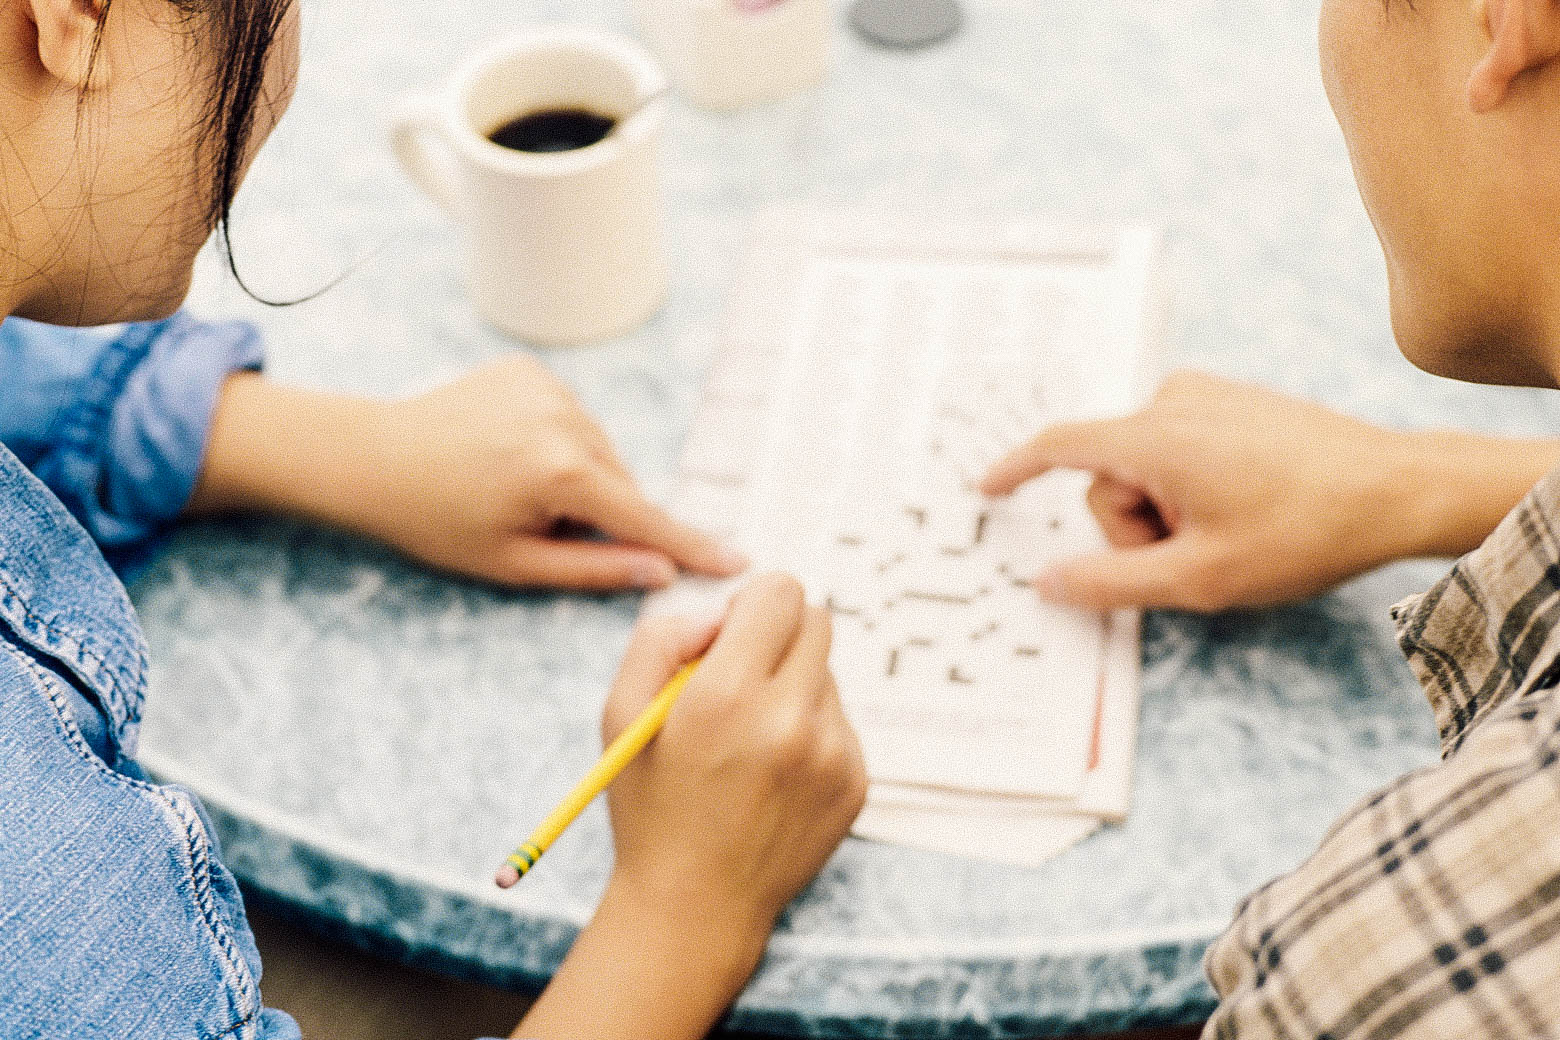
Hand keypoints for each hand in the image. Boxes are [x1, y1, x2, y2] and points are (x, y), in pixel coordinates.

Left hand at [191, 357, 746, 589]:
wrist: (371, 457)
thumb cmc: (436, 522)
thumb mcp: (513, 564)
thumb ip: (594, 569)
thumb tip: (661, 572)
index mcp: (561, 473)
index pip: (645, 517)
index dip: (693, 545)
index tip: (739, 561)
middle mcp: (565, 420)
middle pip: (622, 482)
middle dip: (603, 512)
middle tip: (541, 528)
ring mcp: (548, 387)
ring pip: (600, 449)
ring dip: (583, 476)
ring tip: (519, 490)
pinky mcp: (530, 369)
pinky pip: (572, 418)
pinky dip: (561, 442)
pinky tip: (512, 455)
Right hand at [512, 574, 865, 1039]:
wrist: (696, 907)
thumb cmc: (650, 807)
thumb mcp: (619, 714)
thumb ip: (660, 639)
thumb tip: (718, 611)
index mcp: (725, 698)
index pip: (781, 593)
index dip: (754, 602)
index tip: (734, 629)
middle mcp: (789, 721)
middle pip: (817, 620)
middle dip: (779, 632)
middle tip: (742, 672)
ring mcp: (831, 754)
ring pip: (827, 672)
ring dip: (792, 684)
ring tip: (750, 738)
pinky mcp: (856, 781)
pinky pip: (840, 719)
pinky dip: (810, 728)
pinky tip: (773, 773)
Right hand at [980, 371, 1558, 611]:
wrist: (1399, 490)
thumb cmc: (1306, 532)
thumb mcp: (1200, 578)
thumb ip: (1111, 584)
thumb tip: (1047, 581)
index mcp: (1155, 437)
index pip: (1059, 446)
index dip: (1016, 470)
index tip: (988, 490)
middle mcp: (1173, 401)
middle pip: (1110, 481)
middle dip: (1137, 528)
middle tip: (1197, 556)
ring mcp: (1205, 396)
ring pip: (1143, 469)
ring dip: (1168, 512)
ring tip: (1231, 531)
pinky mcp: (1230, 402)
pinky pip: (1176, 450)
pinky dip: (1189, 487)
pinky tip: (1244, 505)